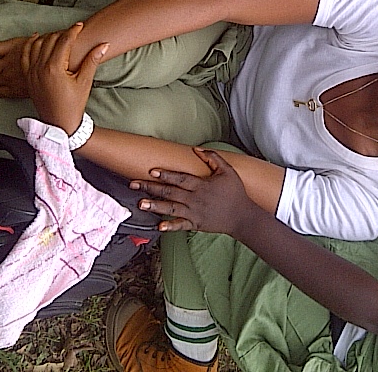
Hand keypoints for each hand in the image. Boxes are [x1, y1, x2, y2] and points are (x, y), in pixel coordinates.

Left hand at [20, 23, 108, 133]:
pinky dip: (30, 45)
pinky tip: (36, 39)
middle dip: (61, 33)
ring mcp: (31, 73)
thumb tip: (104, 45)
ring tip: (58, 35)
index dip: (73, 31)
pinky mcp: (27, 77)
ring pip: (36, 45)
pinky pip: (25, 55)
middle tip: (72, 32)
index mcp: (54, 69)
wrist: (59, 123)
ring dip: (47, 37)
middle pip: (49, 40)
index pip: (63, 41)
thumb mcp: (85, 82)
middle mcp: (40, 68)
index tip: (80, 25)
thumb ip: (92, 60)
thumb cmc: (73, 104)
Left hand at [133, 149, 257, 234]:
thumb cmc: (235, 193)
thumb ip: (213, 158)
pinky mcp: (196, 224)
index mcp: (201, 185)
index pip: (180, 178)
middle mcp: (195, 199)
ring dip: (155, 206)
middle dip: (151, 187)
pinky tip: (158, 226)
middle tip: (134, 184)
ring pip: (171, 208)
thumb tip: (197, 149)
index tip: (152, 171)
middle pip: (169, 192)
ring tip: (141, 203)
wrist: (243, 216)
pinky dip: (170, 226)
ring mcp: (194, 213)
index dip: (166, 174)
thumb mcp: (228, 171)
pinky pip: (181, 226)